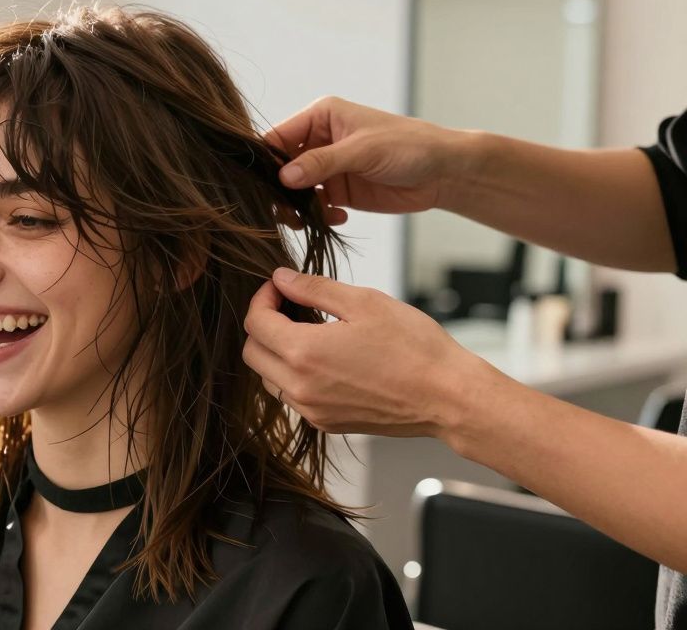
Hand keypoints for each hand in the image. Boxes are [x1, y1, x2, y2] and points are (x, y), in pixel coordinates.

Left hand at [242, 268, 487, 437]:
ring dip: (276, 352)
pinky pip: (293, 397)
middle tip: (290, 305)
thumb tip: (281, 278)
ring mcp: (312, 410)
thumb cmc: (414, 347)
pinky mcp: (327, 423)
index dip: (262, 298)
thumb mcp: (363, 302)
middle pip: (253, 353)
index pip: (256, 323)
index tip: (279, 286)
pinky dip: (295, 375)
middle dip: (263, 325)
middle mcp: (300, 388)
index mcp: (303, 353)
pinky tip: (324, 357)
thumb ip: (314, 289)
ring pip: (268, 379)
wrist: (449, 397)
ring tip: (308, 331)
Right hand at [267, 96, 469, 224]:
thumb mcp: (363, 150)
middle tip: (285, 210)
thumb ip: (322, 162)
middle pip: (281, 167)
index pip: (278, 137)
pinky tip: (338, 218)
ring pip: (293, 190)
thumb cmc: (409, 146)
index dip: (266, 160)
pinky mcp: (337, 191)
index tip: (264, 184)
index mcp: (321, 117)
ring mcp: (327, 168)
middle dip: (280, 189)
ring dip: (296, 207)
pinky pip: (313, 207)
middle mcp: (319, 141)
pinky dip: (317, 216)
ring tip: (308, 219)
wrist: (442, 172)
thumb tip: (284, 176)